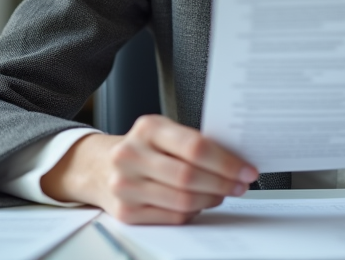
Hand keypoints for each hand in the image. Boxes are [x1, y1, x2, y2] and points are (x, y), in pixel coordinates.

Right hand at [40, 115, 258, 223]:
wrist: (98, 166)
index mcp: (148, 128)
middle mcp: (131, 155)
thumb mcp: (163, 132)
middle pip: (190, 176)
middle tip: (241, 184)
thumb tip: (235, 160)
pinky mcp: (125, 212)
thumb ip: (192, 142)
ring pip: (183, 200)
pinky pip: (172, 217)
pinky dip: (194, 212)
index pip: (195, 146)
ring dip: (212, 199)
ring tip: (224, 193)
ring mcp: (125, 186)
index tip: (246, 169)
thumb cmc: (142, 147)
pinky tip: (202, 203)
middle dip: (223, 183)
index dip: (226, 161)